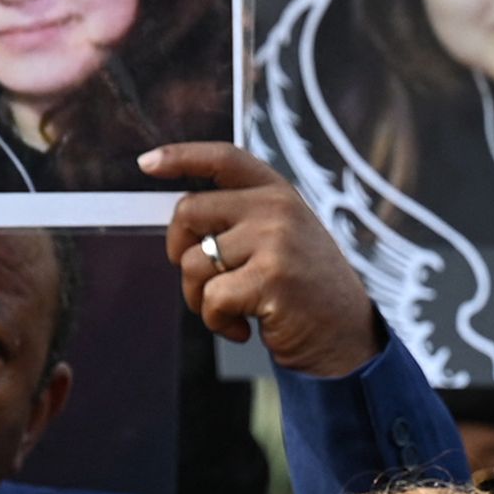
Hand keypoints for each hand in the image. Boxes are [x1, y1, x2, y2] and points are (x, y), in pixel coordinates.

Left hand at [143, 141, 380, 377]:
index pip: (223, 158)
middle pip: (188, 212)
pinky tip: (245, 329)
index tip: (147, 163)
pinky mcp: (270, 278)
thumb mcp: (282, 237)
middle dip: (179, 253)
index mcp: (278, 192)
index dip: (180, 156)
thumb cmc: (304, 290)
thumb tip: (181, 217)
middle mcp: (277, 208)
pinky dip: (217, 323)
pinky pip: (210, 298)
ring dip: (199, 298)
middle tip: (204, 283)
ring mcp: (275, 240)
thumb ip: (242, 218)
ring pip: (192, 262)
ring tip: (232, 311)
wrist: (346, 337)